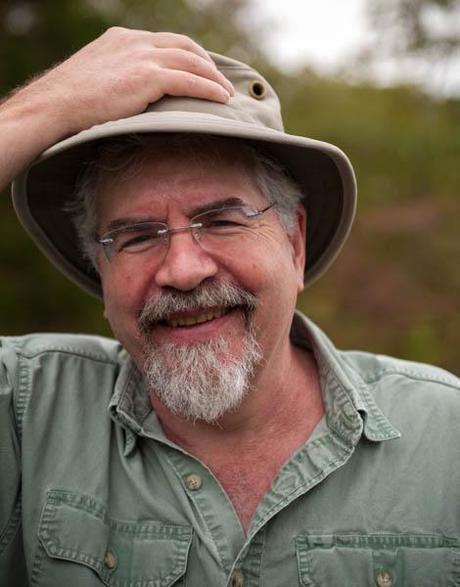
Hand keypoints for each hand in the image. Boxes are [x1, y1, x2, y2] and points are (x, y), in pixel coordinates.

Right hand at [14, 27, 233, 135]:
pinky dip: (209, 90)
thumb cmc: (70, 101)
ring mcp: (142, 56)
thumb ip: (118, 77)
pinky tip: (221, 100)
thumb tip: (130, 95)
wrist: (55, 105)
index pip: (166, 42)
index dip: (189, 56)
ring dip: (214, 78)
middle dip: (207, 64)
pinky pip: (190, 81)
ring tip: (227, 94)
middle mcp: (136, 42)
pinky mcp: (147, 77)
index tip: (202, 70)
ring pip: (192, 62)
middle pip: (185, 46)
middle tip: (221, 82)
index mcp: (123, 39)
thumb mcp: (96, 78)